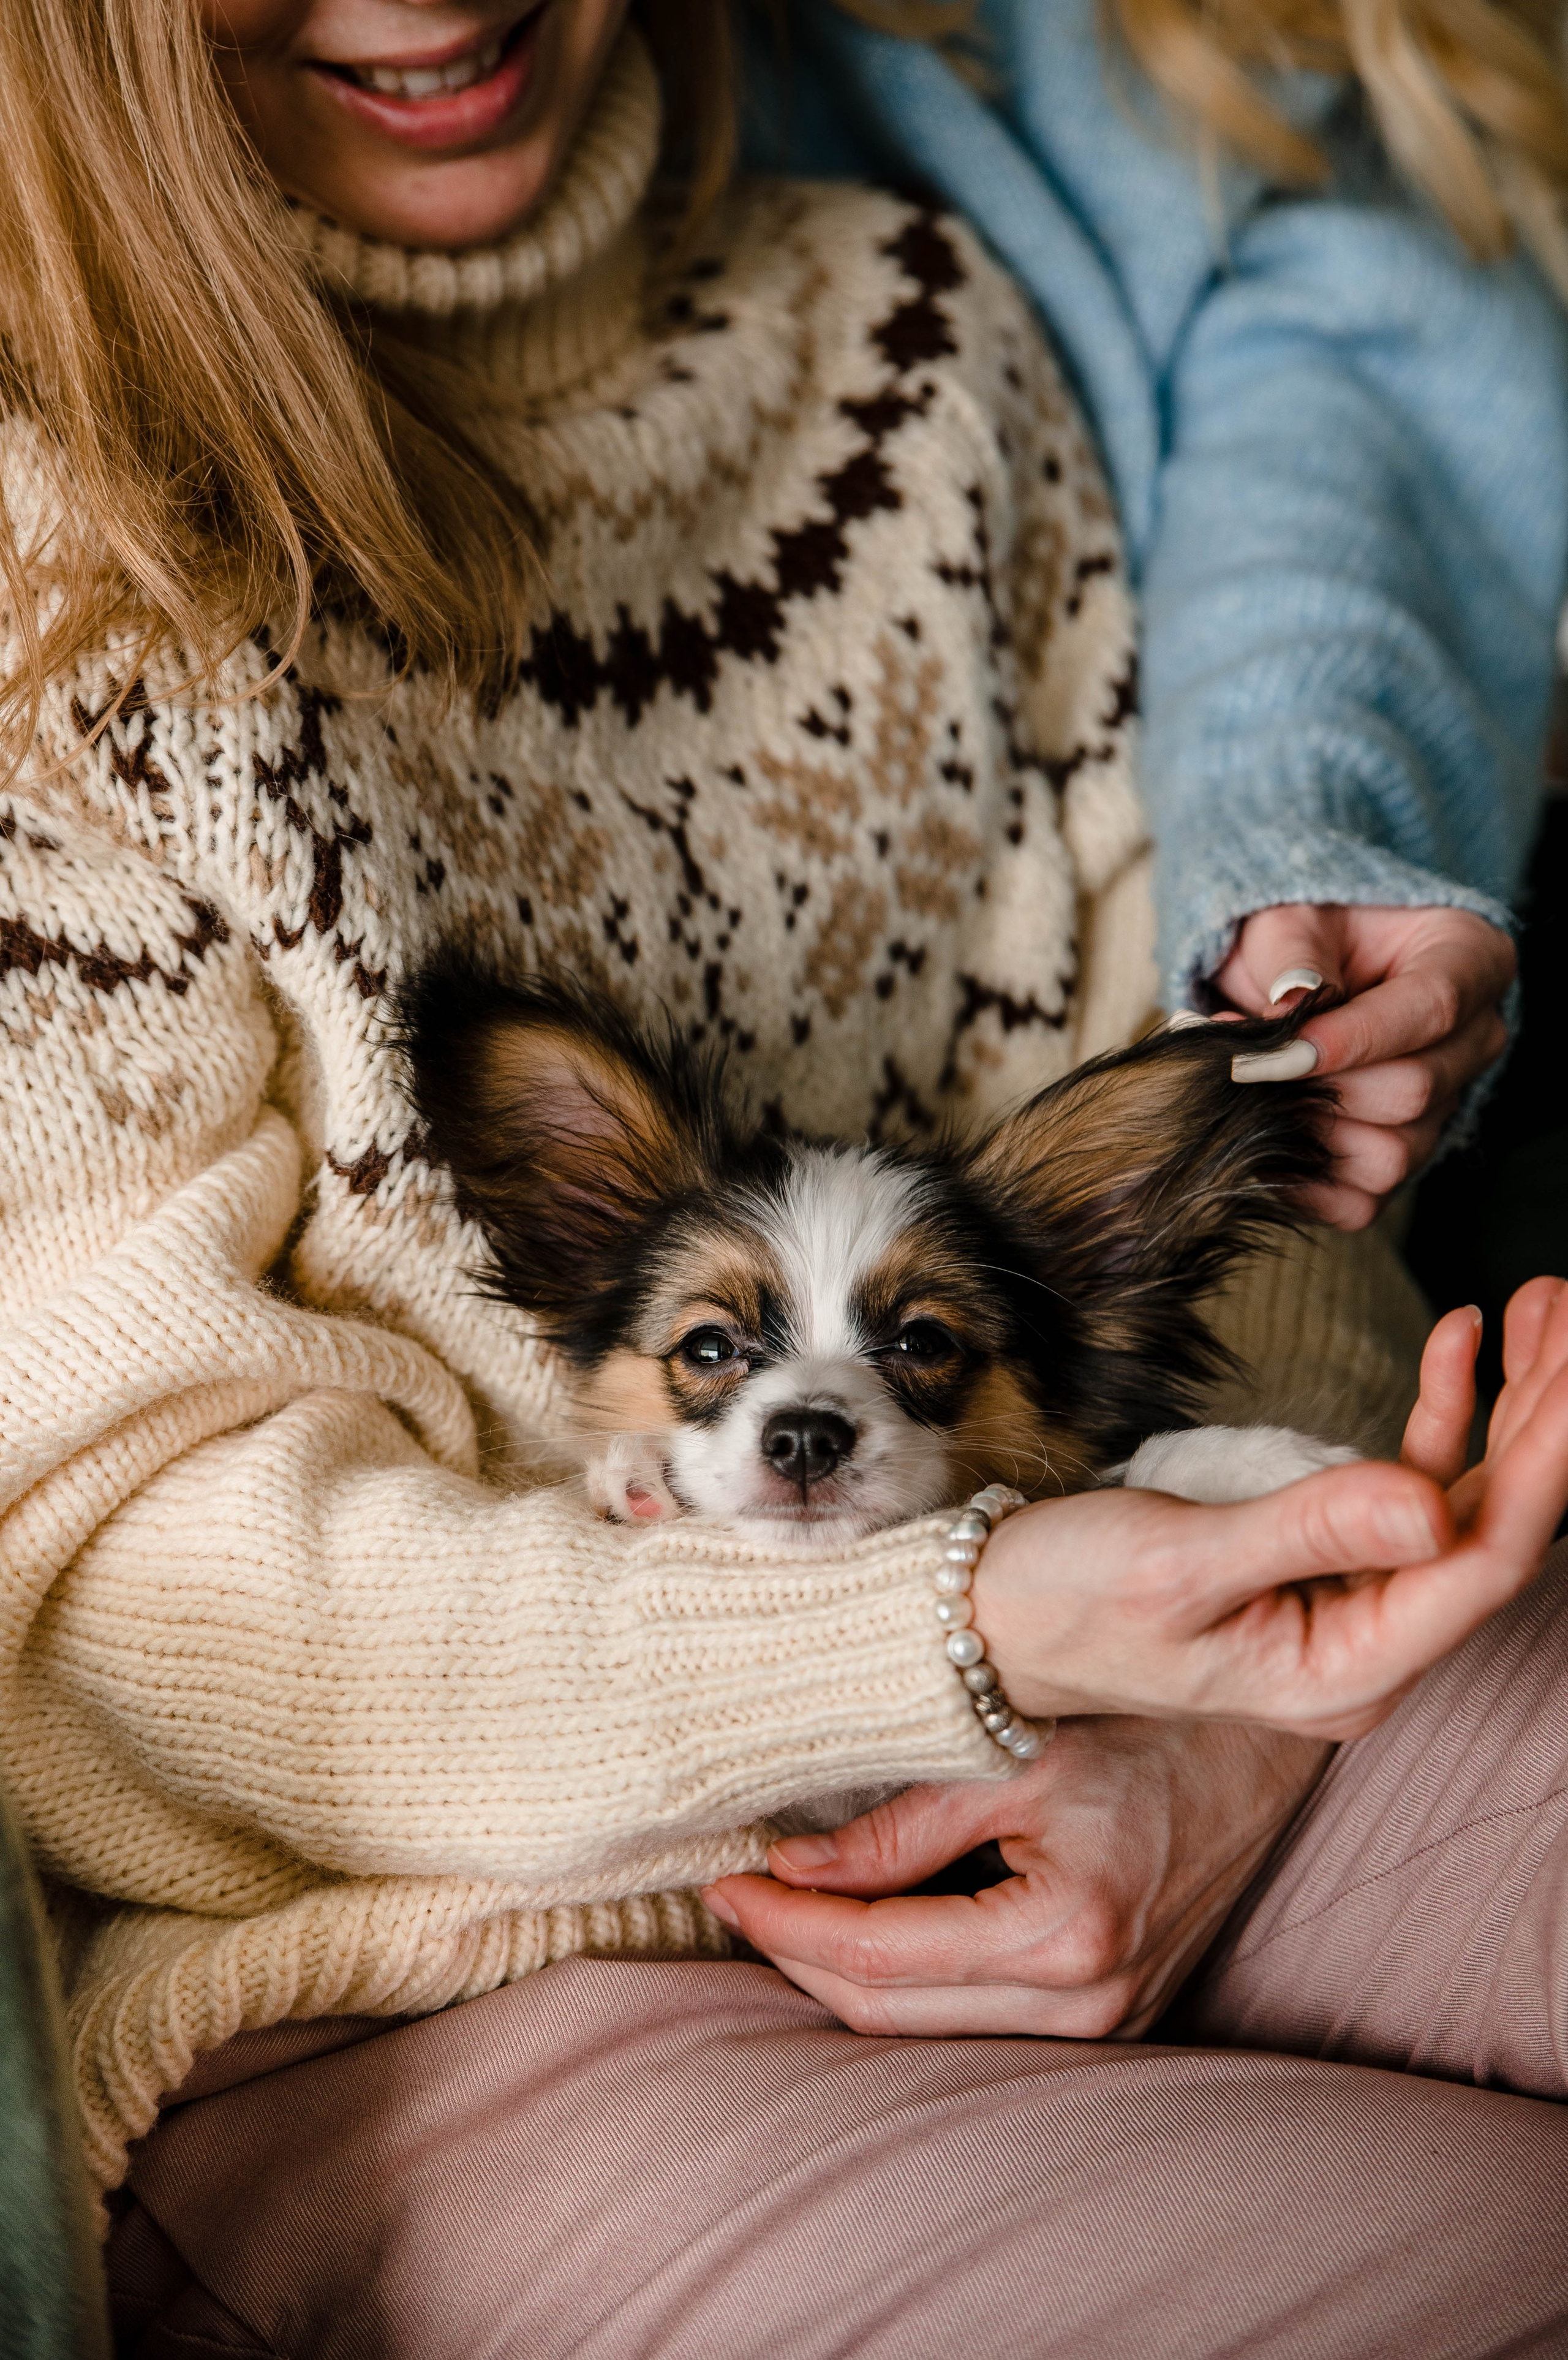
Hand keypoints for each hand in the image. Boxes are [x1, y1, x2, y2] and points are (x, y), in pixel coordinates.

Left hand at [702, 1717, 1329, 2036]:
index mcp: (1066, 1935)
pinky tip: (862, 1926)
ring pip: (929, 2028)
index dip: (785, 1924)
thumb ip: (902, 1825)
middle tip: (734, 1896)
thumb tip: (792, 1868)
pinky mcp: (1112, 2009)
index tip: (722, 1880)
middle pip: (892, 2013)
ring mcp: (1108, 2019)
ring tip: (780, 1910)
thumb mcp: (1013, 1756)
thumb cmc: (1145, 1725)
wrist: (1258, 1742)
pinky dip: (909, 1981)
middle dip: (799, 1956)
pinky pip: (980, 2017)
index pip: (878, 1956)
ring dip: (845, 1975)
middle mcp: (1090, 2002)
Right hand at [963, 1278, 1567, 1743]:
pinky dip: (1440, 1410)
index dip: (1540, 1458)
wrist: (988, 1616)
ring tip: (1537, 1304)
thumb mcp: (1177, 1563)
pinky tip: (1461, 1341)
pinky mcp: (1325, 1561)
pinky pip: (1409, 1484)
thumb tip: (1433, 1504)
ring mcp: (1353, 1603)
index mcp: (1344, 1672)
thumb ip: (1308, 1531)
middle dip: (1542, 1414)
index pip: (1482, 1562)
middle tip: (1566, 1305)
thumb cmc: (1066, 1602)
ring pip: (1464, 1497)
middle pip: (1494, 1525)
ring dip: (1506, 1403)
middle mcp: (1368, 1648)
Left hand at [1213, 903, 1513, 1228]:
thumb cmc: (1305, 936)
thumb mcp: (1291, 917)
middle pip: (1413, 1091)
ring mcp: (1446, 1107)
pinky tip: (1262, 1142)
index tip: (1278, 1052)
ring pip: (1392, 1156)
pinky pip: (1364, 1203)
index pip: (1431, 1009)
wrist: (1297, 972)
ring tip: (1252, 1094)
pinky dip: (1304, 1184)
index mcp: (1468, 959)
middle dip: (1315, 1086)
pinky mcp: (1403, 1158)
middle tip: (1241, 1064)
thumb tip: (1287, 1010)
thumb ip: (1292, 955)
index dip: (1353, 1040)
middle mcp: (1474, 1039)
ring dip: (1306, 1134)